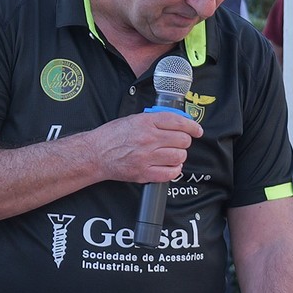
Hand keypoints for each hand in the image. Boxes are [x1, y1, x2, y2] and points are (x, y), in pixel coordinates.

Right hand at [82, 107, 200, 185]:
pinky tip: (170, 166)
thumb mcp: (133, 119)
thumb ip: (154, 120)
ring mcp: (146, 157)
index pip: (178, 122)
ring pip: (179, 156)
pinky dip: (174, 170)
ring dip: (180, 155)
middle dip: (185, 141)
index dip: (192, 126)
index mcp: (145, 122)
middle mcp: (148, 139)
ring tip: (173, 154)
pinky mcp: (144, 173)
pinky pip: (170, 173)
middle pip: (182, 140)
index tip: (197, 130)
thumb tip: (176, 121)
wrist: (95, 154)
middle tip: (180, 142)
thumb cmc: (112, 136)